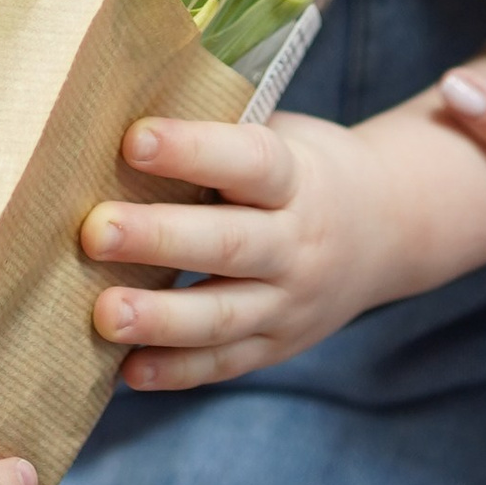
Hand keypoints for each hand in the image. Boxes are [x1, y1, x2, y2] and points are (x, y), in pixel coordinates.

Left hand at [82, 113, 402, 387]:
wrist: (389, 229)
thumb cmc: (303, 169)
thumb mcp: (282, 135)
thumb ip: (219, 134)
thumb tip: (118, 113)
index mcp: (298, 179)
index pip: (248, 162)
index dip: (192, 150)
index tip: (133, 140)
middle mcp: (298, 244)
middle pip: (230, 244)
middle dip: (160, 238)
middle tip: (96, 231)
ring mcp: (290, 303)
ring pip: (223, 316)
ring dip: (160, 318)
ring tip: (104, 313)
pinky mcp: (276, 345)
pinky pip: (224, 364)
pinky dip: (175, 370)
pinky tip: (126, 371)